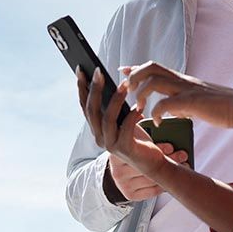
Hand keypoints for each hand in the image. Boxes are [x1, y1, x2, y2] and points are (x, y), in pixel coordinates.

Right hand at [76, 67, 177, 192]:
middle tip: (99, 72)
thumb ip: (114, 106)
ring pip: (108, 118)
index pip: (85, 106)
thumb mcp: (122, 119)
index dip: (82, 88)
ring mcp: (110, 145)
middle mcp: (100, 137)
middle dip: (95, 89)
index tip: (81, 70)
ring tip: (125, 84)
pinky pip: (126, 129)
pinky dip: (131, 116)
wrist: (151, 161)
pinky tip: (139, 108)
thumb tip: (108, 82)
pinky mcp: (125, 149)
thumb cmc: (137, 137)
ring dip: (116, 99)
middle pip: (92, 110)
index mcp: (97, 129)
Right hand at [106, 143, 188, 202]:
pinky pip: (153, 191)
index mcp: (117, 155)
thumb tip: (167, 139)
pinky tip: (173, 177)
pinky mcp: (130, 195)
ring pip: (153, 180)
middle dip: (169, 160)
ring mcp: (123, 185)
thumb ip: (144, 139)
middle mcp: (118, 172)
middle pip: (148, 167)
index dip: (158, 149)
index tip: (171, 147)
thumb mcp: (134, 140)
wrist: (120, 167)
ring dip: (171, 173)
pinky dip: (165, 184)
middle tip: (183, 155)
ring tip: (184, 165)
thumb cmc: (132, 150)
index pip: (140, 153)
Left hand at [122, 62, 232, 129]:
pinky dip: (156, 112)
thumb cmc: (221, 107)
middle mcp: (182, 80)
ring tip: (140, 107)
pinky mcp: (191, 101)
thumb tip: (172, 109)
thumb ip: (182, 102)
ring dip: (142, 93)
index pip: (155, 67)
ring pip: (154, 80)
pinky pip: (166, 103)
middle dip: (135, 76)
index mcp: (182, 80)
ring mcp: (186, 89)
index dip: (136, 67)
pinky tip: (157, 122)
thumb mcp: (197, 100)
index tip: (122, 69)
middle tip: (128, 90)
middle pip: (151, 67)